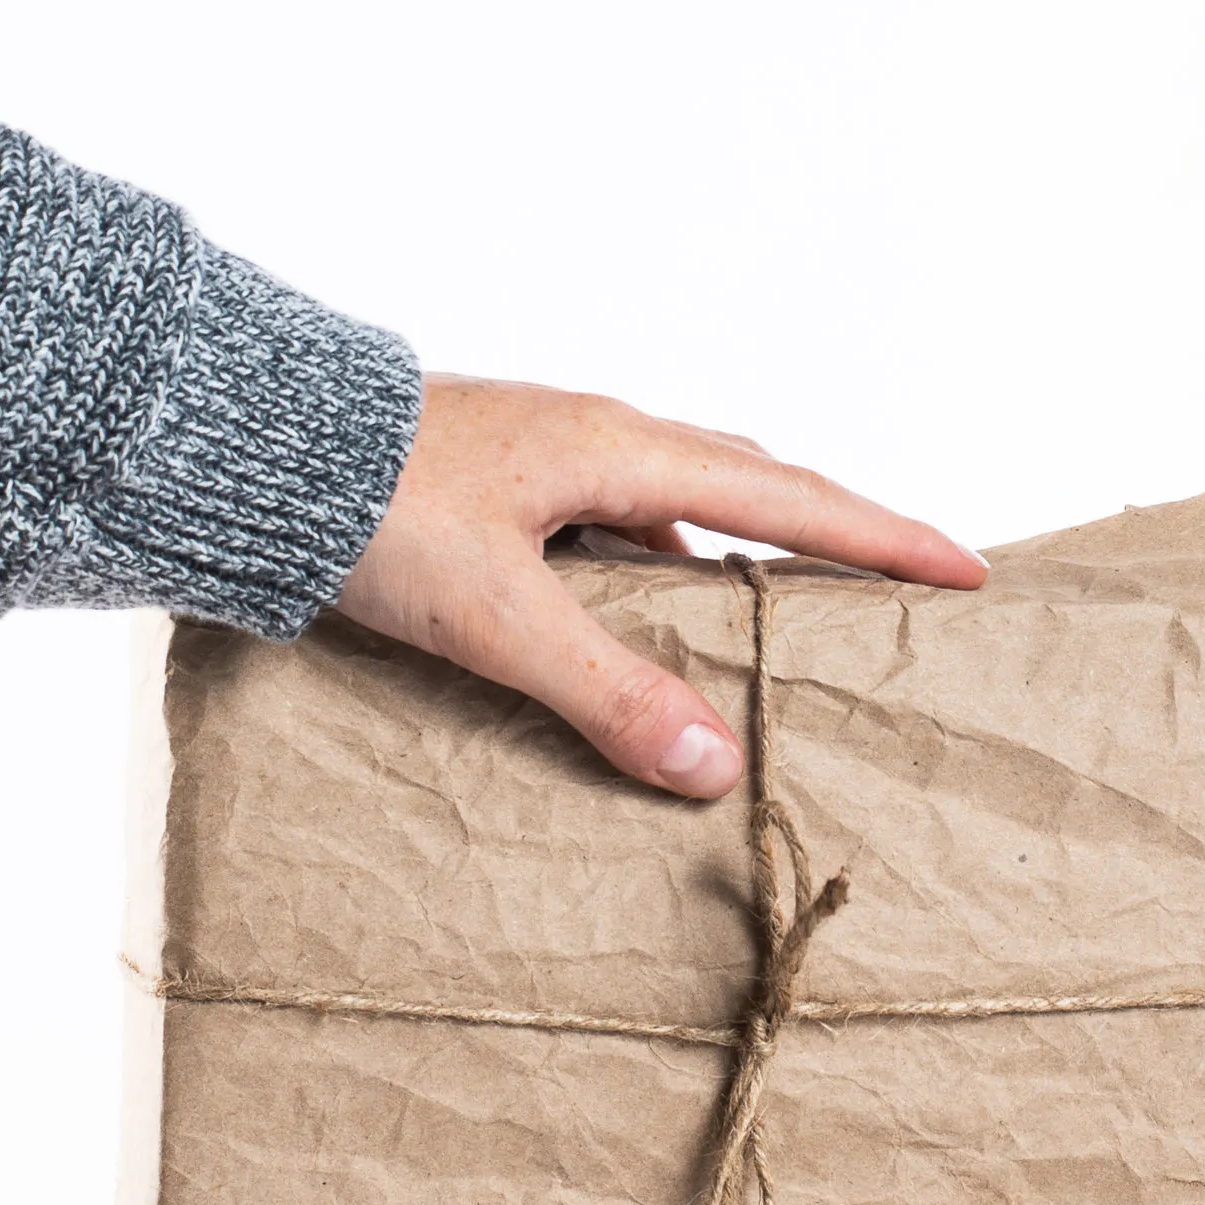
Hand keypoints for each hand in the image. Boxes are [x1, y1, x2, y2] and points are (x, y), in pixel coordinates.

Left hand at [333, 375, 986, 796]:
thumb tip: (719, 765)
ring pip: (679, 505)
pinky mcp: (498, 486)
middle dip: (833, 536)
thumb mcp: (497, 614)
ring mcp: (546, 456)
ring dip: (737, 557)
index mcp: (620, 449)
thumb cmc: (362, 508)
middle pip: (752, 484)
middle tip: (900, 585)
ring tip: (778, 626)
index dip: (884, 537)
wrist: (237, 448)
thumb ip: (608, 690)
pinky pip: (615, 526)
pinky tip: (636, 629)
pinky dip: (655, 573)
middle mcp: (598, 439)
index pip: (790, 498)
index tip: (967, 567)